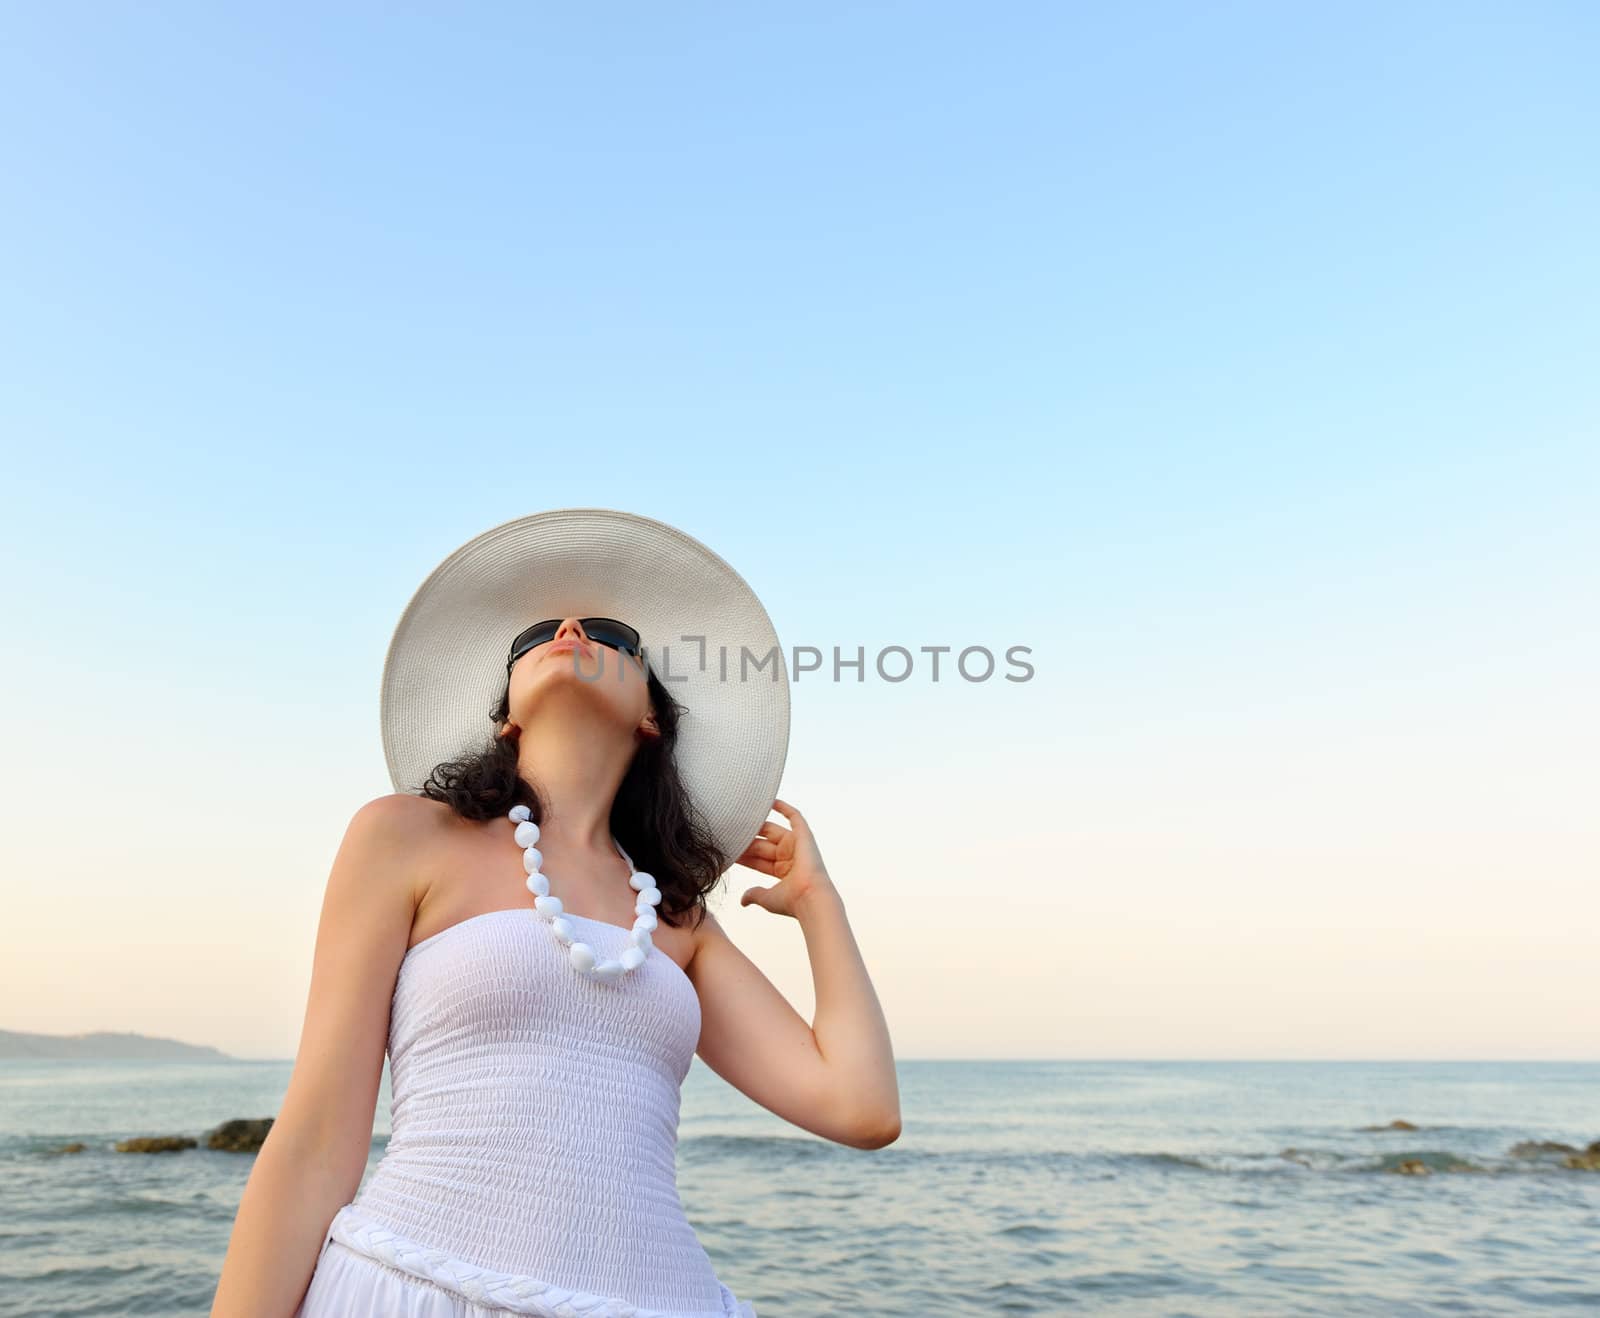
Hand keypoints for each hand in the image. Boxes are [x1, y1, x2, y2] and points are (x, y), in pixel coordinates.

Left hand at [735, 798, 834, 918]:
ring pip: (772, 831)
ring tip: (740, 817)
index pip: (758, 860)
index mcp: (783, 871)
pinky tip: (769, 801)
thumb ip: (754, 894)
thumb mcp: (767, 898)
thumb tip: (743, 900)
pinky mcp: (804, 835)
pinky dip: (784, 808)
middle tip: (729, 833)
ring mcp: (796, 845)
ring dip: (757, 826)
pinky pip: (794, 817)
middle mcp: (790, 856)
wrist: (809, 898)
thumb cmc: (791, 901)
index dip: (744, 856)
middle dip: (747, 841)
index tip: (728, 850)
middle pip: (762, 844)